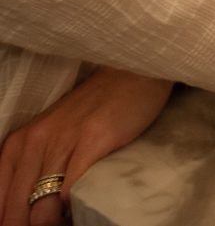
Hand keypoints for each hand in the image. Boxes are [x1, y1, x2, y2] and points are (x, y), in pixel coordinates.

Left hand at [0, 68, 172, 225]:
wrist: (131, 74)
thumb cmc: (94, 108)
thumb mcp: (53, 136)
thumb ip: (38, 169)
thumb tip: (34, 212)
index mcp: (17, 145)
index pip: (0, 203)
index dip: (11, 223)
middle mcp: (33, 143)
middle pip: (16, 211)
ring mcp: (62, 141)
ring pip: (41, 208)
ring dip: (52, 225)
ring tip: (67, 225)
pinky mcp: (92, 140)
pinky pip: (72, 190)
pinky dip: (74, 211)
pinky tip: (81, 213)